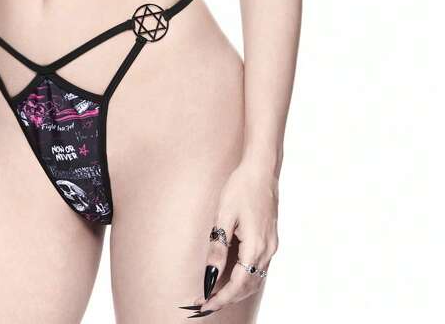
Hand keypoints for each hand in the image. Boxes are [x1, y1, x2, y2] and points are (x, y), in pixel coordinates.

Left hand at [180, 159, 278, 315]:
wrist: (262, 170)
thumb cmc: (241, 187)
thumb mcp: (224, 215)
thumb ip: (218, 246)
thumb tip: (210, 273)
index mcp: (255, 246)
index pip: (238, 284)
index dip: (221, 298)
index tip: (204, 305)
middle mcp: (267, 250)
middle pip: (248, 286)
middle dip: (226, 297)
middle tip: (205, 302)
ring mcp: (271, 246)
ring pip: (255, 279)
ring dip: (236, 290)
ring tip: (215, 293)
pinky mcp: (270, 240)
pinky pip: (258, 268)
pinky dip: (244, 278)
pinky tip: (231, 276)